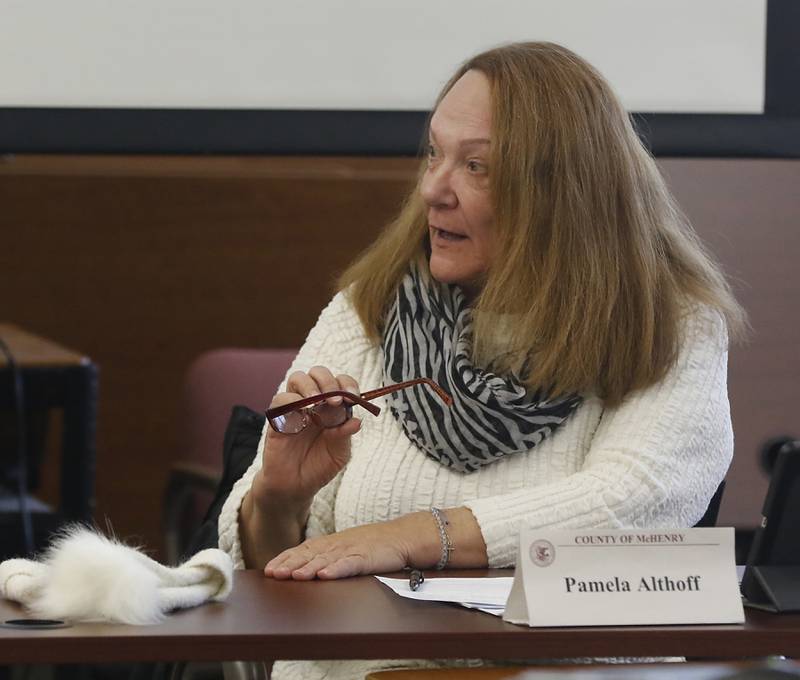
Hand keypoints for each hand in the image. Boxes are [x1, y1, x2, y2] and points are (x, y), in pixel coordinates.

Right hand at [252, 366, 361, 513]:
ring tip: (317, 401)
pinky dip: (291, 402)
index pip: (340, 383)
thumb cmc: (319, 466)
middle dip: (328, 381)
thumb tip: (357, 420)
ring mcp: (294, 408)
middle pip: (318, 373)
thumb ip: (345, 435)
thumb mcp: (339, 454)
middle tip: (335, 400)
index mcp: (331, 407)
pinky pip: (280, 400)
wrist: (296, 487)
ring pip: (297, 378)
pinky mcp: (277, 418)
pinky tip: (301, 418)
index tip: (353, 397)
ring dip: (309, 385)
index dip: (347, 384)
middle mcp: (313, 403)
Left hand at [264, 519, 419, 579]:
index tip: (269, 569)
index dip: (285, 559)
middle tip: (273, 573)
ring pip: (326, 559)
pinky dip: (336, 569)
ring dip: (308, 567)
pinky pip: (349, 564)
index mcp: (332, 542)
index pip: (304, 549)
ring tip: (294, 576)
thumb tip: (306, 567)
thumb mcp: (347, 548)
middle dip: (290, 564)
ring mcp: (352, 549)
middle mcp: (338, 544)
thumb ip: (328, 555)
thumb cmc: (375, 545)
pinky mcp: (366, 557)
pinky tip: (324, 575)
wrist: (403, 536)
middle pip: (310, 554)